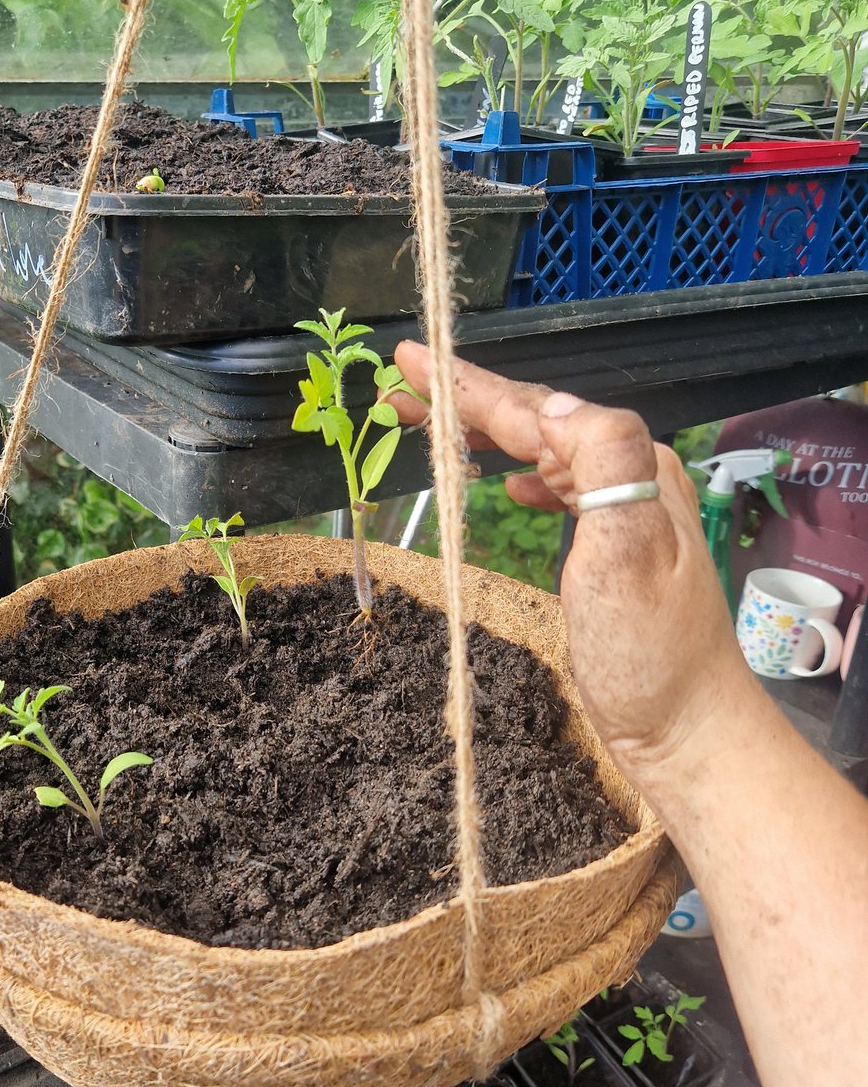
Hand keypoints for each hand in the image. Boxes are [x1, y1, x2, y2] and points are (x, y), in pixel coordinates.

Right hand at [388, 341, 759, 801]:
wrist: (685, 726)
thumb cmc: (651, 655)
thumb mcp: (629, 553)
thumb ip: (604, 463)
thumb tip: (554, 407)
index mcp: (632, 468)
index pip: (536, 411)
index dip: (468, 385)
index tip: (411, 360)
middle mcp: (631, 478)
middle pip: (536, 421)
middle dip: (466, 399)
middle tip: (402, 384)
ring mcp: (622, 511)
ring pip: (542, 451)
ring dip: (486, 433)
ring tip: (433, 422)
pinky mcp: (609, 547)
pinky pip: (559, 486)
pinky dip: (524, 474)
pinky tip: (508, 483)